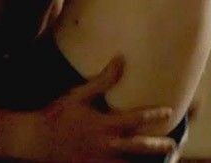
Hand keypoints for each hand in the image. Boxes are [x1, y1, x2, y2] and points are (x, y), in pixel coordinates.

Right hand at [20, 56, 176, 161]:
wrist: (36, 140)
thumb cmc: (58, 114)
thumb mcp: (78, 94)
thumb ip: (102, 80)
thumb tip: (119, 59)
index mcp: (104, 124)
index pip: (135, 119)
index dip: (154, 115)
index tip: (169, 111)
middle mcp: (105, 145)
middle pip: (139, 147)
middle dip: (158, 146)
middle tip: (173, 145)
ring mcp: (99, 160)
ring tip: (163, 162)